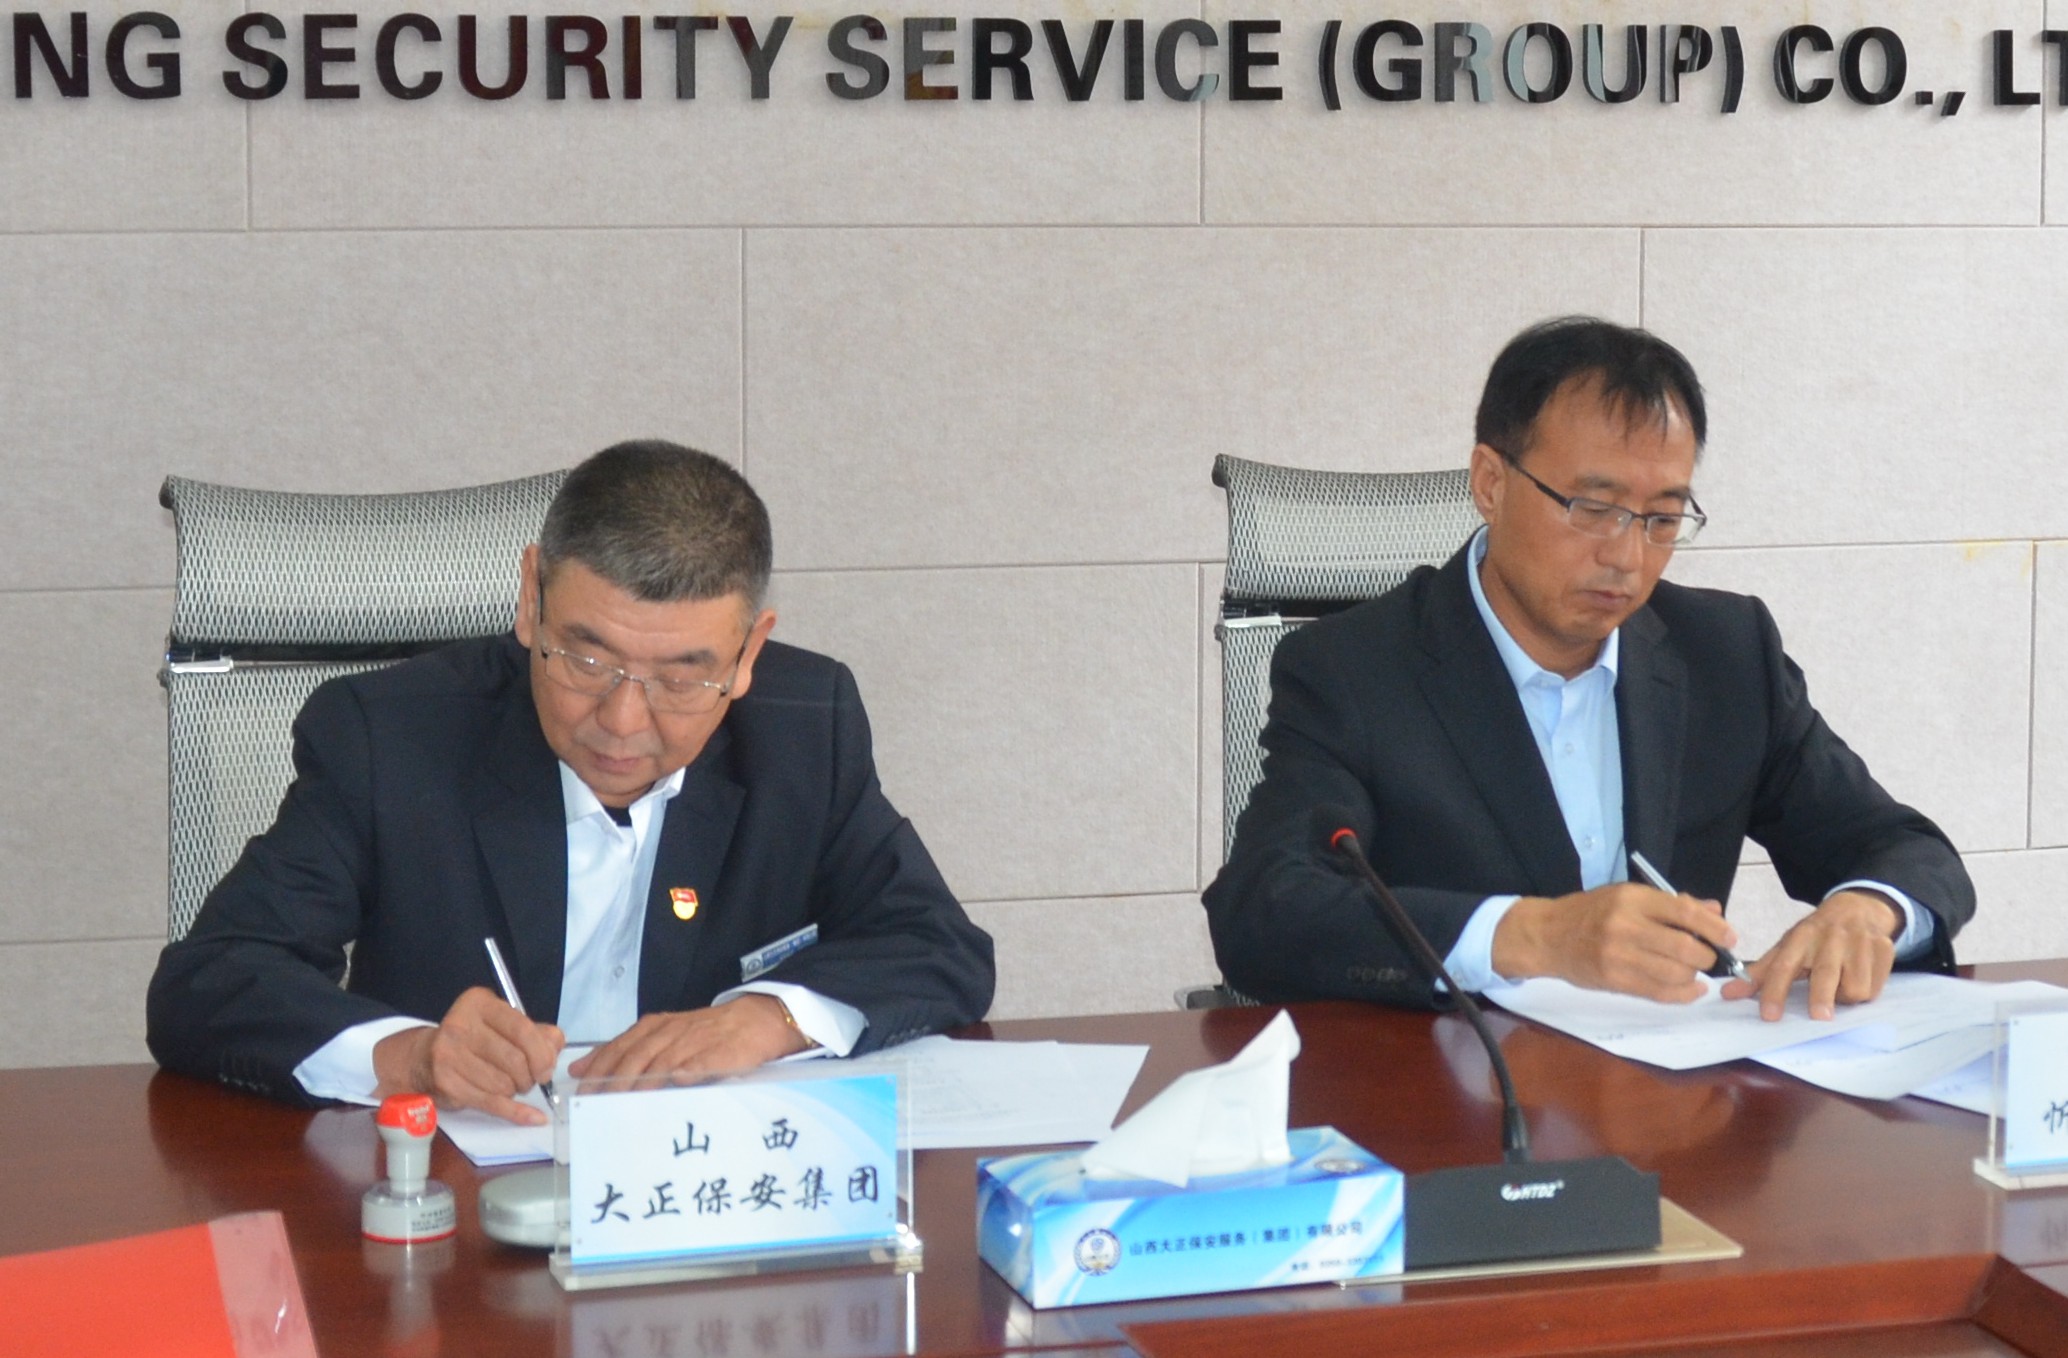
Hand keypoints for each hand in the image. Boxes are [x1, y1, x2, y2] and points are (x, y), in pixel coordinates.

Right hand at [372, 987, 564, 1125]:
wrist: (422, 1058)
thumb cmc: (472, 1040)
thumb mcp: (502, 1025)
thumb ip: (536, 1032)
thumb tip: (554, 1049)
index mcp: (479, 1003)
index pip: (522, 1029)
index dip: (542, 1053)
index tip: (547, 1068)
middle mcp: (460, 1025)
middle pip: (515, 1060)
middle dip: (530, 1076)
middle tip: (528, 1079)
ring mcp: (449, 1055)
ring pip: (503, 1084)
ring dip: (515, 1090)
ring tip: (509, 1085)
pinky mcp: (446, 1083)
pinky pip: (491, 1103)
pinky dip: (517, 1113)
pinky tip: (533, 1117)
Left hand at [568, 995, 811, 1084]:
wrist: (754, 1021)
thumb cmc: (705, 1034)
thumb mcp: (661, 1036)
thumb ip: (624, 1051)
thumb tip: (579, 1069)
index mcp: (653, 1028)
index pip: (618, 1047)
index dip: (598, 1069)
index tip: (581, 1091)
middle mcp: (669, 1033)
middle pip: (635, 1056)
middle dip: (613, 1082)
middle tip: (597, 1106)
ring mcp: (693, 1042)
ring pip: (662, 1062)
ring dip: (642, 1083)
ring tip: (625, 1105)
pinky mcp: (717, 1053)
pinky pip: (699, 1064)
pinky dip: (686, 1073)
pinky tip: (676, 1084)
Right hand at [1493, 883, 1736, 1003]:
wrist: (1548, 935)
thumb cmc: (1591, 912)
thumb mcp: (1627, 896)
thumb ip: (1672, 904)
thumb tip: (1714, 913)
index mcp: (1632, 899)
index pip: (1684, 913)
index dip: (1714, 927)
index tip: (1731, 937)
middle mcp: (1626, 926)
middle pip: (1685, 947)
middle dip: (1707, 956)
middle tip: (1709, 957)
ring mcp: (1619, 955)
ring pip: (1675, 973)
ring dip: (1694, 975)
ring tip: (1692, 971)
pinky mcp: (1614, 980)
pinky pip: (1659, 992)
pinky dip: (1683, 994)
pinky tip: (1691, 989)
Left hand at [1723, 890, 1899, 1020]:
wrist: (1859, 908)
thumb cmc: (1816, 935)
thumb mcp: (1787, 946)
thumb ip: (1759, 972)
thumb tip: (1727, 995)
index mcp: (1800, 937)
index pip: (1783, 966)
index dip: (1774, 991)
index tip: (1769, 1015)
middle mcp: (1829, 938)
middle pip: (1824, 973)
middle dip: (1821, 996)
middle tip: (1819, 1017)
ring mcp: (1859, 943)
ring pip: (1856, 985)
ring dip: (1846, 997)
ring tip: (1839, 988)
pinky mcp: (1884, 949)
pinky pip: (1876, 985)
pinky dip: (1867, 991)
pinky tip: (1860, 979)